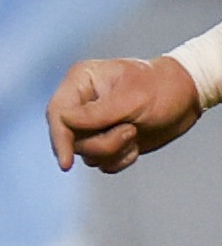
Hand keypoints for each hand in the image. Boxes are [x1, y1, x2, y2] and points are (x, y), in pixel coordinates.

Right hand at [50, 54, 202, 172]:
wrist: (187, 98)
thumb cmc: (163, 89)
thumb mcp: (131, 99)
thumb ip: (96, 112)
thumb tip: (63, 121)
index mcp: (81, 81)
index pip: (58, 114)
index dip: (59, 138)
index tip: (66, 164)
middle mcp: (81, 103)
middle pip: (70, 138)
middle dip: (101, 143)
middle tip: (130, 131)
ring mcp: (91, 124)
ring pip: (86, 153)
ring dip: (113, 150)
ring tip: (135, 132)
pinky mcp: (104, 140)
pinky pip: (101, 162)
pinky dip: (120, 159)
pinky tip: (135, 145)